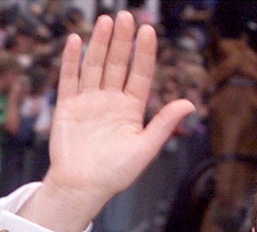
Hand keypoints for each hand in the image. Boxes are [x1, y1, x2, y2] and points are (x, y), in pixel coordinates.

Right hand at [19, 12, 194, 231]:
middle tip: (126, 16)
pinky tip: (76, 41)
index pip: (140, 74)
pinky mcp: (68, 107)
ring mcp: (88, 102)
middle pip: (118, 64)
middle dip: (122, 41)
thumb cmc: (113, 175)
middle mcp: (110, 101)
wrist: (81, 188)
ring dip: (100, 44)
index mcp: (131, 109)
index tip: (148, 31)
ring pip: (95, 66)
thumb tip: (189, 103)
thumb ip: (163, 124)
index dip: (144, 53)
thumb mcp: (144, 150)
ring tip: (106, 21)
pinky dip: (72, 60)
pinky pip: (70, 79)